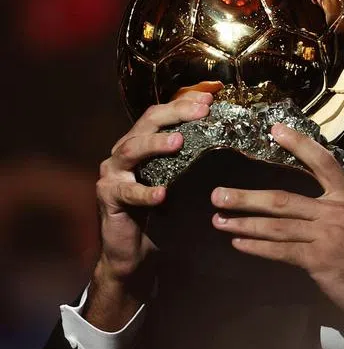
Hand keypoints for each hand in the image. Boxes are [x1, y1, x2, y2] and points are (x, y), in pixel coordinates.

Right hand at [88, 89, 214, 328]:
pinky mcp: (108, 197)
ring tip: (178, 141)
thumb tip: (230, 141)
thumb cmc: (160, 213)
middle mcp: (124, 152)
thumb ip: (192, 160)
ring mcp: (113, 174)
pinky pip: (127, 192)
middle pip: (147, 123)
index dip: (183, 103)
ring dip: (156, 144)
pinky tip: (162, 193)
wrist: (132, 250)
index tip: (209, 98)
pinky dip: (145, 192)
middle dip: (174, 113)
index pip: (161, 114)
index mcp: (143, 143)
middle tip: (201, 111)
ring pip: (131, 150)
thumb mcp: (179, 181)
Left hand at [211, 124, 343, 333]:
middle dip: (246, 198)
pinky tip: (239, 244)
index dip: (299, 144)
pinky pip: (280, 250)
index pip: (323, 162)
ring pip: (276, 225)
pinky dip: (256, 247)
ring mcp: (327, 234)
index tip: (275, 130)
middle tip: (218, 194)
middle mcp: (337, 210)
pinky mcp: (318, 259)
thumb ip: (334, 212)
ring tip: (219, 221)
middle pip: (283, 198)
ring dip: (243, 223)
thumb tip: (303, 210)